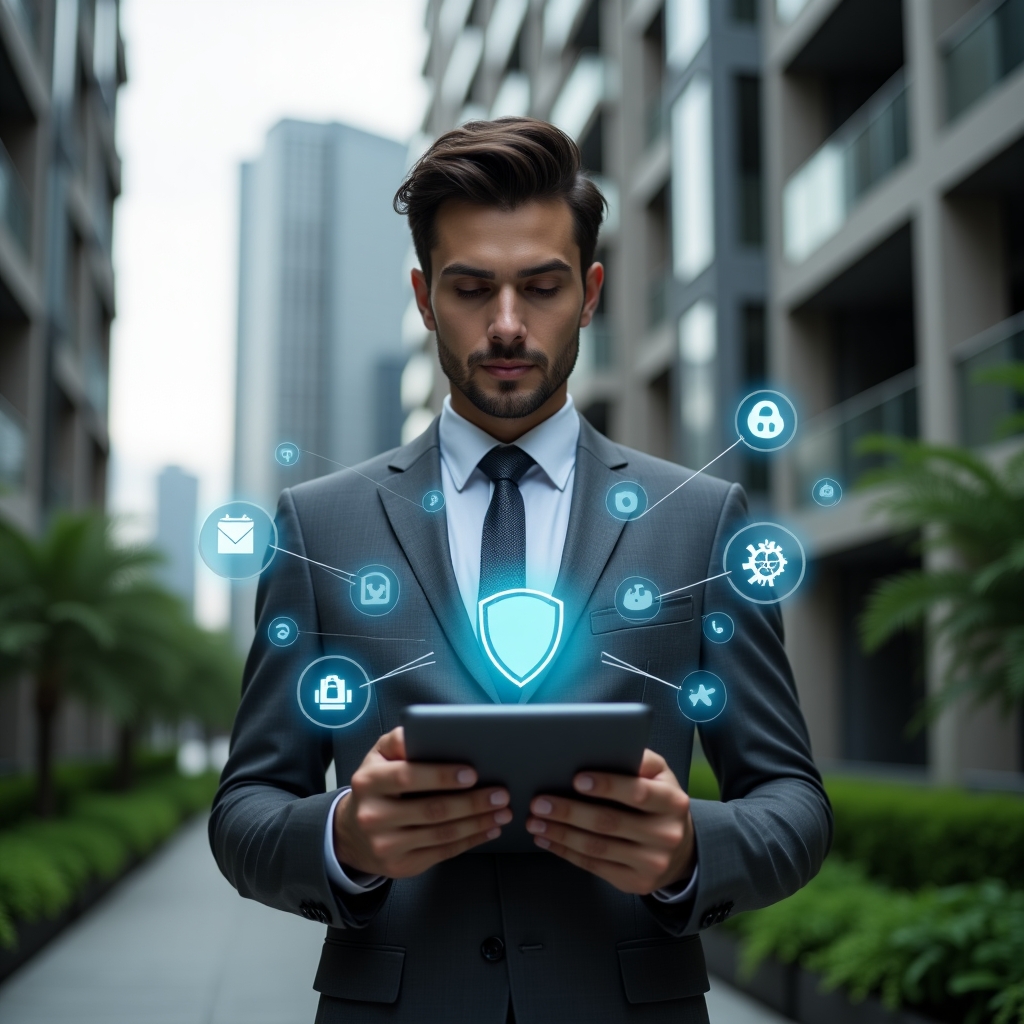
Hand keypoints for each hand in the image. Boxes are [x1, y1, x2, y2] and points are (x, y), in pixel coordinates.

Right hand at [333, 727, 510, 878]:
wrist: (353, 833)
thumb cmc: (377, 785)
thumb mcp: (379, 756)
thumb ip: (401, 740)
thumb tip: (428, 728)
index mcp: (369, 781)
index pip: (407, 777)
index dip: (441, 776)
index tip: (472, 773)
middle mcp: (373, 816)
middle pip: (431, 810)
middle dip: (472, 803)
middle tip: (500, 794)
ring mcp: (386, 845)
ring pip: (441, 835)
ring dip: (477, 823)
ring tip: (502, 812)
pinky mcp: (400, 866)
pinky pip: (442, 853)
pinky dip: (470, 841)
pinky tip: (488, 830)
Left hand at [525, 749, 694, 894]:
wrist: (680, 849)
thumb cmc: (658, 800)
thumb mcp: (659, 774)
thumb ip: (638, 759)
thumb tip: (605, 746)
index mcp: (672, 801)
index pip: (638, 792)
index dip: (607, 786)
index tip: (576, 778)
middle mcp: (666, 834)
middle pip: (610, 823)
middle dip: (570, 811)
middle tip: (540, 802)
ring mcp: (651, 862)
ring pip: (597, 847)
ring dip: (561, 833)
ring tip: (535, 821)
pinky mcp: (636, 883)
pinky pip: (594, 866)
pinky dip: (566, 852)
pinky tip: (547, 839)